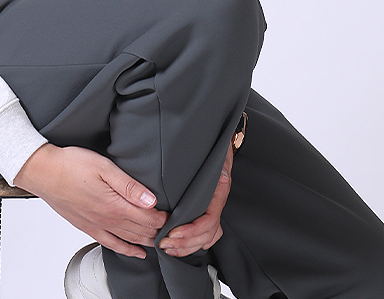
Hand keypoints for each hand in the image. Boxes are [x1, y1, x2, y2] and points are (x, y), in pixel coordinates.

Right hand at [13, 143, 167, 257]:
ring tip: (163, 240)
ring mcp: (97, 226)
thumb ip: (129, 185)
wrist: (44, 172)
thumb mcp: (103, 166)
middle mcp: (108, 220)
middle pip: (142, 231)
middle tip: (175, 227)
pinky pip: (112, 244)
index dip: (165, 218)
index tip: (177, 213)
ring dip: (148, 241)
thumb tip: (151, 200)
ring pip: (130, 239)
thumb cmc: (71, 164)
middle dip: (161, 231)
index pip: (149, 218)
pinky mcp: (88, 227)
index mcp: (115, 205)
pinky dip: (127, 250)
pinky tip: (137, 251)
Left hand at [159, 140, 233, 256]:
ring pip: (207, 236)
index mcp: (218, 190)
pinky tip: (182, 245)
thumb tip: (214, 170)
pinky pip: (207, 232)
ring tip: (168, 248)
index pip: (208, 220)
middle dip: (186, 243)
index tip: (172, 233)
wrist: (218, 137)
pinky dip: (195, 242)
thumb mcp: (212, 149)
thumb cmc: (212, 142)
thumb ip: (211, 160)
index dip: (191, 230)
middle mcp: (217, 200)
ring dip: (188, 246)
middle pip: (207, 233)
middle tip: (164, 244)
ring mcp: (214, 205)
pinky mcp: (207, 206)